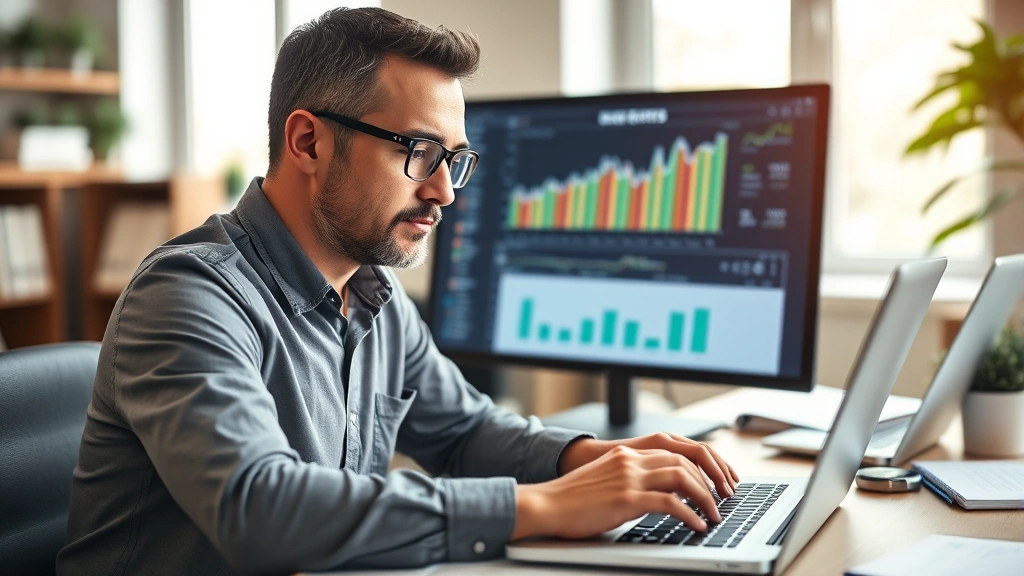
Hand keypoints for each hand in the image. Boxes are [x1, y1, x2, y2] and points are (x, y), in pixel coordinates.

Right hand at [514, 444, 722, 540]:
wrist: (546, 505)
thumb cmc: (572, 499)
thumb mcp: (606, 480)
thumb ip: (631, 480)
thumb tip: (660, 496)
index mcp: (627, 453)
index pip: (676, 452)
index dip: (701, 468)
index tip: (715, 484)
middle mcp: (631, 460)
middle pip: (685, 461)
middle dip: (710, 481)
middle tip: (722, 500)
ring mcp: (629, 478)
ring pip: (683, 477)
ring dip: (705, 497)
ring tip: (713, 514)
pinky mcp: (626, 498)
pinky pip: (670, 503)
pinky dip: (690, 514)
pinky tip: (696, 524)